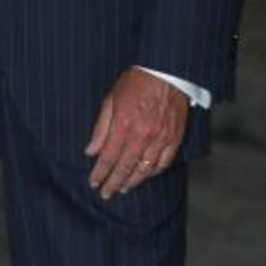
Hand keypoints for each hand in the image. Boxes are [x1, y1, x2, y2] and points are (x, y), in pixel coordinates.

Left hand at [85, 67, 188, 198]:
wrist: (166, 71)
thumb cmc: (136, 82)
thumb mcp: (111, 100)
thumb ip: (101, 128)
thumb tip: (91, 151)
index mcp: (123, 126)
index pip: (108, 158)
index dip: (100, 173)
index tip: (93, 182)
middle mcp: (142, 136)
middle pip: (125, 168)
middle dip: (113, 183)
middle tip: (106, 194)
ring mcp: (160, 139)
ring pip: (145, 169)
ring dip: (132, 181)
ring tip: (123, 188)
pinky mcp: (174, 138)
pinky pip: (164, 162)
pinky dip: (153, 172)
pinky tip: (145, 175)